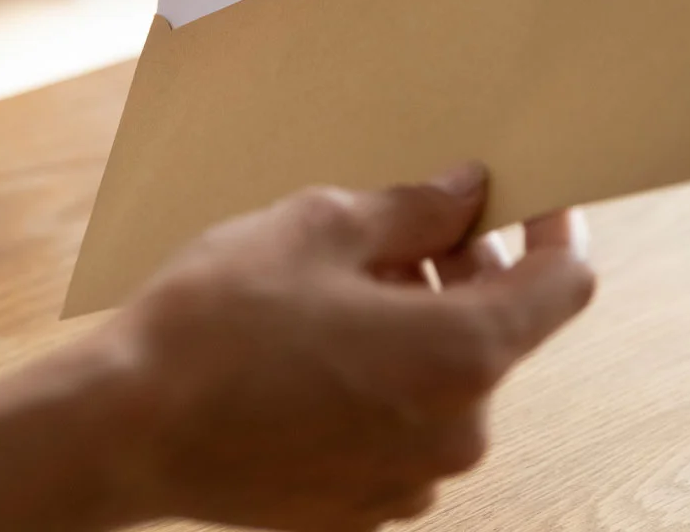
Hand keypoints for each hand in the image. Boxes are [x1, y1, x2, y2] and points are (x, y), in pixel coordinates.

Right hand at [0, 168, 587, 531]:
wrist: (124, 428)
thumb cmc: (216, 321)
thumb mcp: (320, 228)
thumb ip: (416, 208)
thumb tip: (469, 190)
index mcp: (463, 356)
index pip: (565, 286)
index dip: (558, 230)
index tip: (535, 197)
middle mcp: (457, 432)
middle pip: (500, 330)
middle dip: (466, 268)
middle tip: (405, 221)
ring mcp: (412, 481)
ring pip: (450, 380)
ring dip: (421, 323)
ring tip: (343, 282)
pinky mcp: (364, 509)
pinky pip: (404, 428)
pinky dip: (387, 381)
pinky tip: (319, 346)